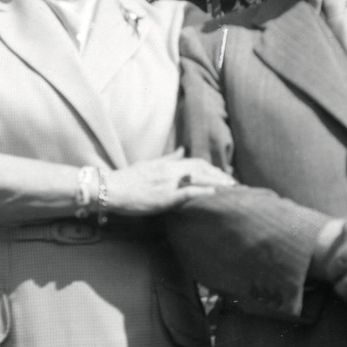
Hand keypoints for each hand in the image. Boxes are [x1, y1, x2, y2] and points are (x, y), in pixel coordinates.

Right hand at [107, 149, 235, 214]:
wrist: (111, 189)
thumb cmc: (127, 180)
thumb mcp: (149, 164)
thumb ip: (168, 158)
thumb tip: (182, 150)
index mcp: (167, 164)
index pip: (196, 162)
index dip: (212, 168)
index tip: (224, 174)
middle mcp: (170, 171)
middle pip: (201, 168)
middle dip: (220, 175)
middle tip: (234, 183)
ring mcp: (168, 183)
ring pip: (198, 177)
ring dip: (217, 182)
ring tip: (231, 187)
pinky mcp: (164, 197)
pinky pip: (187, 191)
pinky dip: (202, 191)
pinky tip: (214, 193)